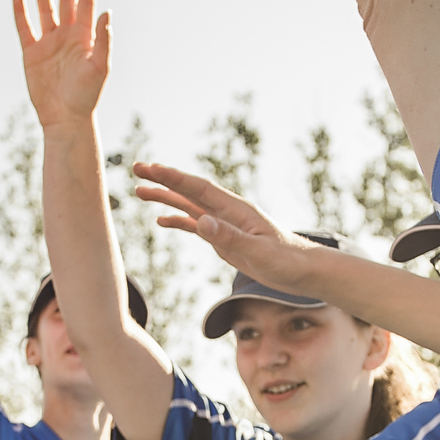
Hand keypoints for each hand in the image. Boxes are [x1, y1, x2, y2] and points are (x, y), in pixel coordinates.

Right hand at [14, 0, 109, 128]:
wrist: (64, 118)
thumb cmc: (87, 96)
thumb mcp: (100, 67)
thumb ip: (103, 40)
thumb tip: (107, 13)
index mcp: (86, 37)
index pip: (86, 2)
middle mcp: (67, 36)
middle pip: (65, 0)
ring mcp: (49, 43)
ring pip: (45, 10)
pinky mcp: (32, 53)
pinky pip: (25, 28)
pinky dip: (21, 12)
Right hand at [134, 161, 323, 292]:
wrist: (303, 271)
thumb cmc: (286, 260)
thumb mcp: (258, 251)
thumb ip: (229, 237)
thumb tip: (201, 222)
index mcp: (236, 209)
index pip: (199, 189)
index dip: (174, 178)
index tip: (151, 168)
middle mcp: (227, 212)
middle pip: (190, 191)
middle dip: (163, 180)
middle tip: (136, 169)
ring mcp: (224, 224)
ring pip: (189, 206)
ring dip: (166, 198)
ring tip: (140, 191)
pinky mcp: (224, 238)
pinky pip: (196, 225)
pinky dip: (178, 221)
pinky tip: (161, 221)